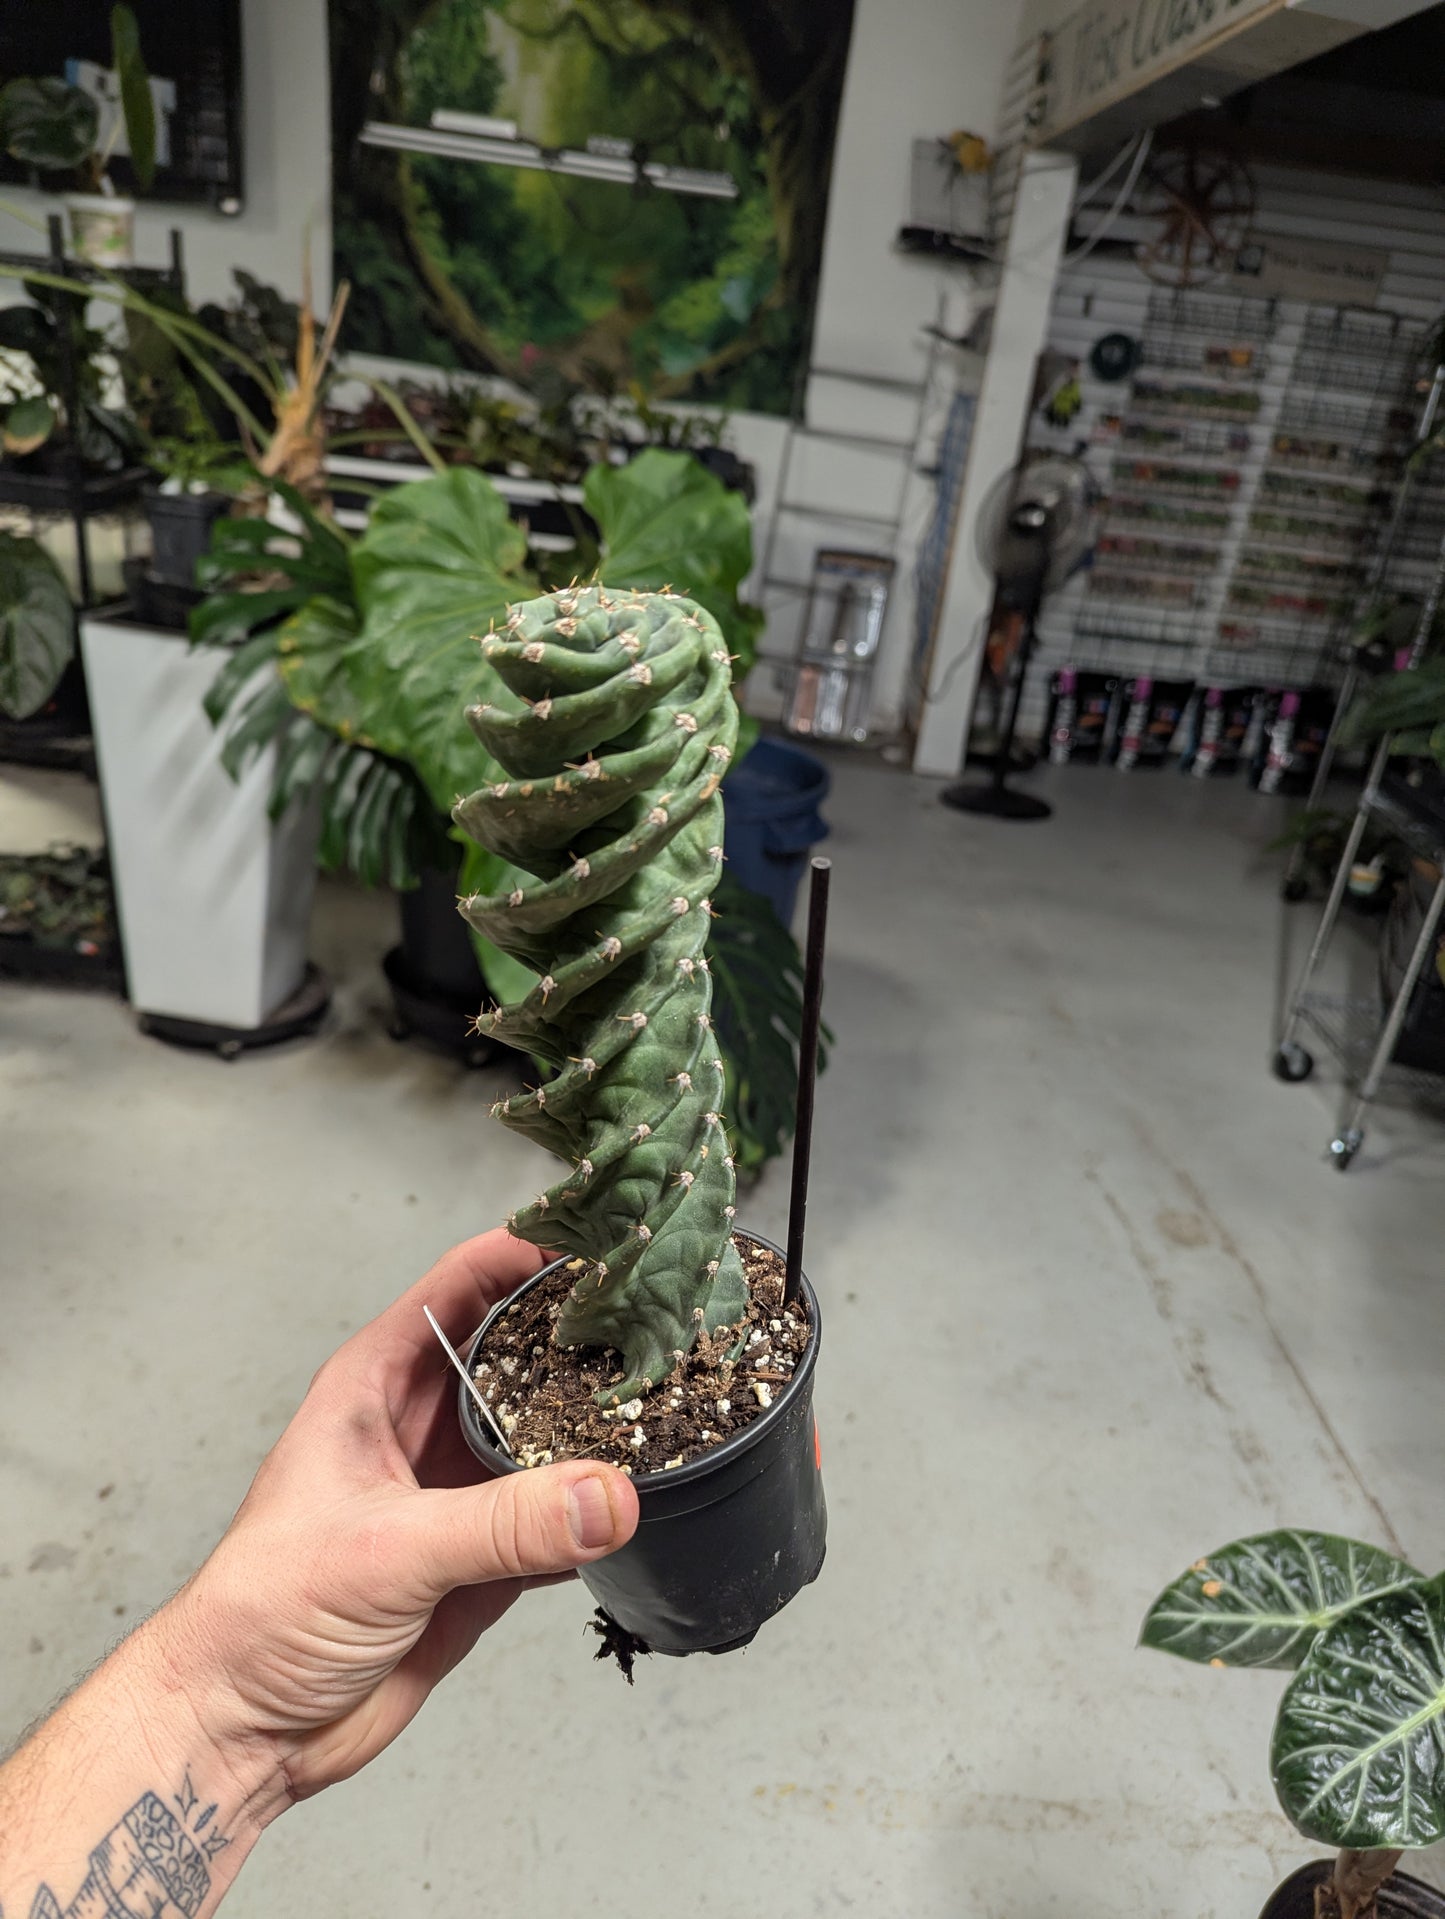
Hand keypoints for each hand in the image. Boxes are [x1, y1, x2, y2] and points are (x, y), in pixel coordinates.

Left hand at [156, 1229, 638, 1811]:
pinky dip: (597, 1513)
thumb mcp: (386, 1549)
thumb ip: (502, 1524)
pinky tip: (637, 1504)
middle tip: (656, 1318)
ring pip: (544, 1434)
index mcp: (375, 1385)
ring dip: (596, 1426)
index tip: (599, 1239)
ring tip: (667, 1400)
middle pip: (516, 1352)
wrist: (244, 1730)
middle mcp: (419, 1425)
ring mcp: (453, 1491)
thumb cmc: (262, 1612)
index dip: (526, 1251)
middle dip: (580, 1333)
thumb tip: (606, 1495)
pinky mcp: (480, 1560)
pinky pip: (556, 1519)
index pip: (461, 1285)